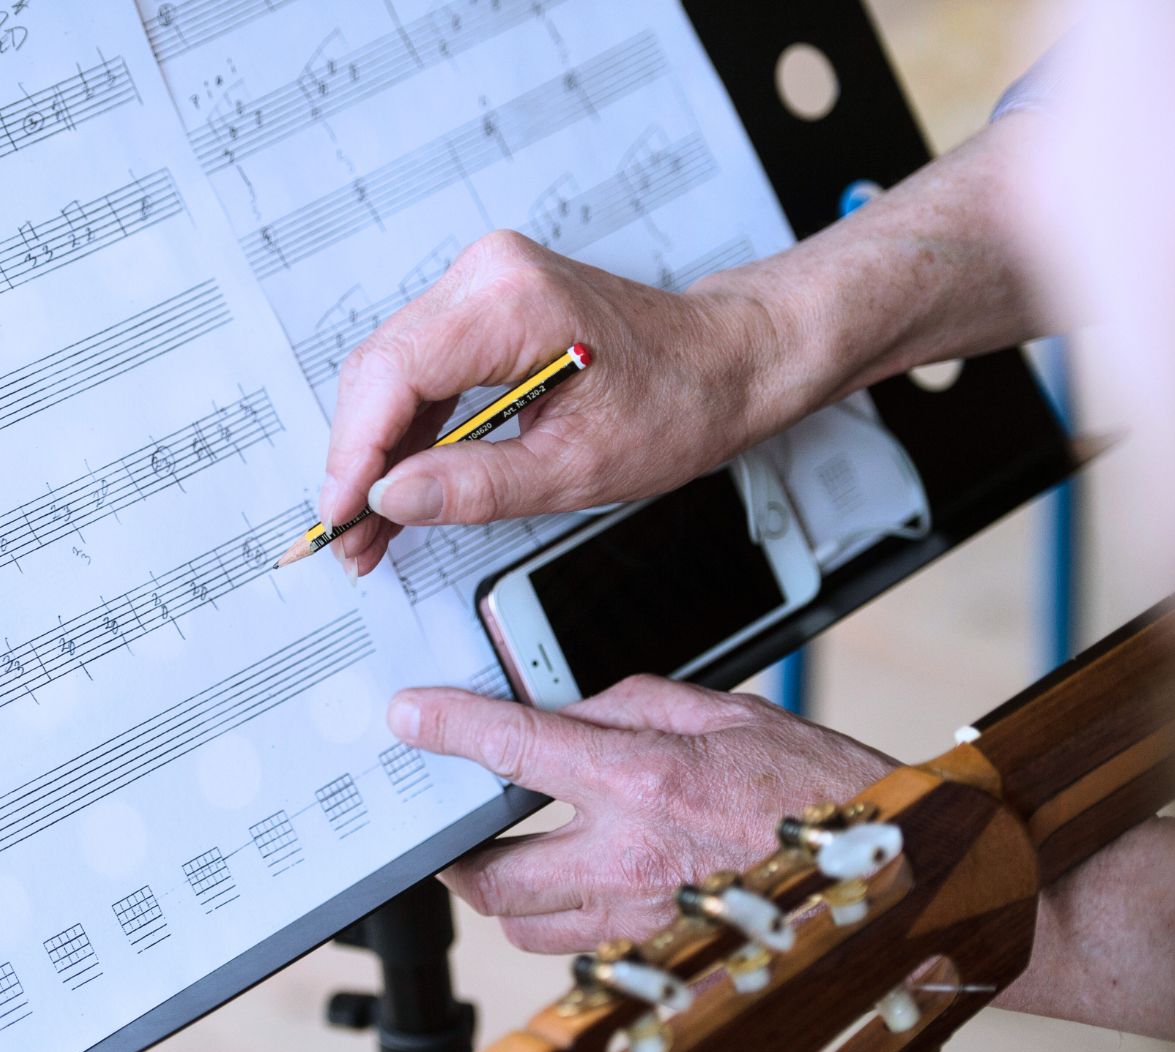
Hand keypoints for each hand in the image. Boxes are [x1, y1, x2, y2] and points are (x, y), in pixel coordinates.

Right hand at [320, 230, 797, 575]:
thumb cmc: (678, 404)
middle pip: (381, 372)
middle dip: (359, 463)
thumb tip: (391, 500)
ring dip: (378, 453)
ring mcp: (485, 285)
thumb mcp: (577, 468)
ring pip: (393, 374)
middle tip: (352, 540)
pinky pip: (424, 369)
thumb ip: (476, 486)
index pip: (393, 375)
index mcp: (514, 304)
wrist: (722, 364)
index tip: (340, 518)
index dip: (354, 455)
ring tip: (373, 530)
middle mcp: (489, 276)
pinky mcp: (488, 307)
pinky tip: (404, 485)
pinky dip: (409, 431)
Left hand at [387, 674, 895, 952]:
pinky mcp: (657, 959)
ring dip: (506, 890)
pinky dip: (560, 918)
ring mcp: (641, 922)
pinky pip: (576, 950)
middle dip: (456, 849)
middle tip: (454, 821)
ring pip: (523, 928)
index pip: (517, 748)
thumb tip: (560, 711)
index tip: (414, 718)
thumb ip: (628, 705)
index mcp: (645, 780)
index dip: (450, 727)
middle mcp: (631, 860)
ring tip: (520, 852)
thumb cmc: (812, 785)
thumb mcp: (721, 711)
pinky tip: (583, 884)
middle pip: (491, 875)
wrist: (881, 862)